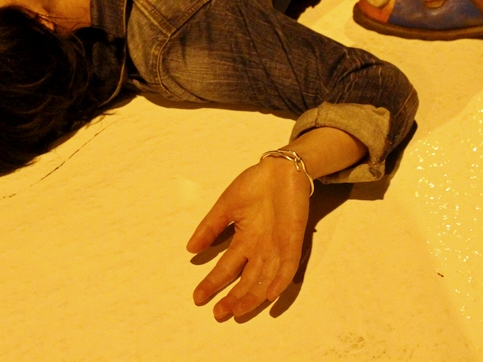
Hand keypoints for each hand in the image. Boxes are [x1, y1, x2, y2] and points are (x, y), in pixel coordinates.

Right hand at [187, 156, 311, 320]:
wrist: (281, 169)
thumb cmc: (255, 185)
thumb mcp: (226, 206)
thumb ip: (210, 227)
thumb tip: (190, 248)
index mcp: (244, 240)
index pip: (226, 268)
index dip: (212, 283)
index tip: (197, 297)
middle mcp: (260, 249)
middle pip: (245, 281)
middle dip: (232, 298)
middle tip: (217, 313)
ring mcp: (276, 247)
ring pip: (264, 280)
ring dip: (251, 297)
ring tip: (236, 311)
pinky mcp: (292, 242)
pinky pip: (286, 267)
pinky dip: (278, 282)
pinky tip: (268, 296)